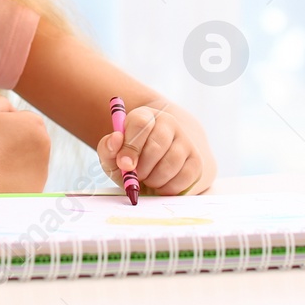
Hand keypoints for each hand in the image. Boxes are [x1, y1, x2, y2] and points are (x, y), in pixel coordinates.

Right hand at [0, 95, 50, 191]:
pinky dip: (17, 180)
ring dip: (17, 162)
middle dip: (15, 144)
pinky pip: (27, 181)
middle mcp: (45, 145)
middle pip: (29, 141)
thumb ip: (2, 102)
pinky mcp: (37, 188)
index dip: (5, 127)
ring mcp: (43, 169)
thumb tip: (13, 111)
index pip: (24, 120)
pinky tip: (0, 181)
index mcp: (36, 123)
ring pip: (29, 161)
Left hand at [96, 101, 214, 195]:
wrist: (154, 171)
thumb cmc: (131, 162)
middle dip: (143, 166)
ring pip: (171, 162)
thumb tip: (115, 140)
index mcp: (145, 116)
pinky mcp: (196, 161)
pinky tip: (161, 185)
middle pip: (157, 143)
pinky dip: (168, 188)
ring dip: (155, 179)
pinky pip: (184, 178)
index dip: (131, 145)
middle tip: (137, 175)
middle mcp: (168, 123)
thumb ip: (108, 148)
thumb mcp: (113, 157)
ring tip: (148, 179)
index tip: (124, 165)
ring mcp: (185, 141)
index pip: (141, 122)